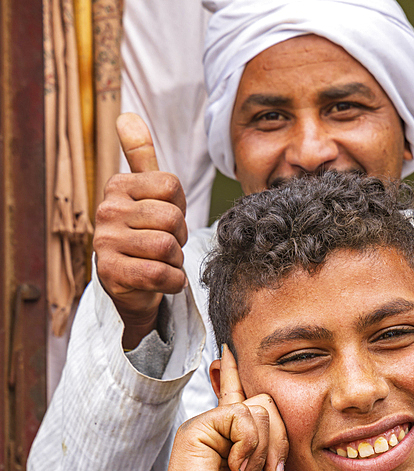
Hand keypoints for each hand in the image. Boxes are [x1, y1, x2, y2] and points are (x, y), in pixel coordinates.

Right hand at [93, 113, 188, 348]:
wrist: (130, 285)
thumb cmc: (144, 234)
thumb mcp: (145, 193)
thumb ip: (141, 157)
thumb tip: (127, 115)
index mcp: (118, 186)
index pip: (172, 186)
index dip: (181, 207)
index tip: (167, 221)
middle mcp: (107, 210)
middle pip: (171, 218)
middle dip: (179, 238)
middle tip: (167, 246)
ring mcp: (105, 242)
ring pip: (166, 247)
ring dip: (176, 261)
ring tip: (163, 262)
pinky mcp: (111, 273)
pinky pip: (159, 274)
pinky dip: (173, 282)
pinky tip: (165, 280)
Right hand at [141, 348, 341, 470]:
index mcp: (238, 441)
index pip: (243, 398)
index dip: (240, 373)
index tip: (232, 350)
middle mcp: (223, 428)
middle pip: (270, 405)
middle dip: (279, 444)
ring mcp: (211, 426)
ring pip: (260, 410)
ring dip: (263, 451)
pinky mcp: (199, 427)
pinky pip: (241, 416)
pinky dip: (247, 445)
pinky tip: (234, 468)